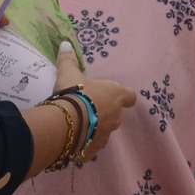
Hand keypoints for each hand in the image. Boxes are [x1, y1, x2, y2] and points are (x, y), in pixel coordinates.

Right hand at [54, 41, 136, 160]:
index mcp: (115, 95)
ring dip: (94, 126)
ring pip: (103, 130)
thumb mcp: (69, 73)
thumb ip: (69, 60)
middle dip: (103, 110)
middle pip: (115, 113)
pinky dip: (84, 141)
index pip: (130, 96)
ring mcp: (106, 136)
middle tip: (86, 105)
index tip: (116, 95)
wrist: (64, 123)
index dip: (124, 95)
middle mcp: (115, 117)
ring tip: (76, 122)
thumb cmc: (74, 93)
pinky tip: (72, 137)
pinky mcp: (93, 150)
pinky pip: (91, 145)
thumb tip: (66, 44)